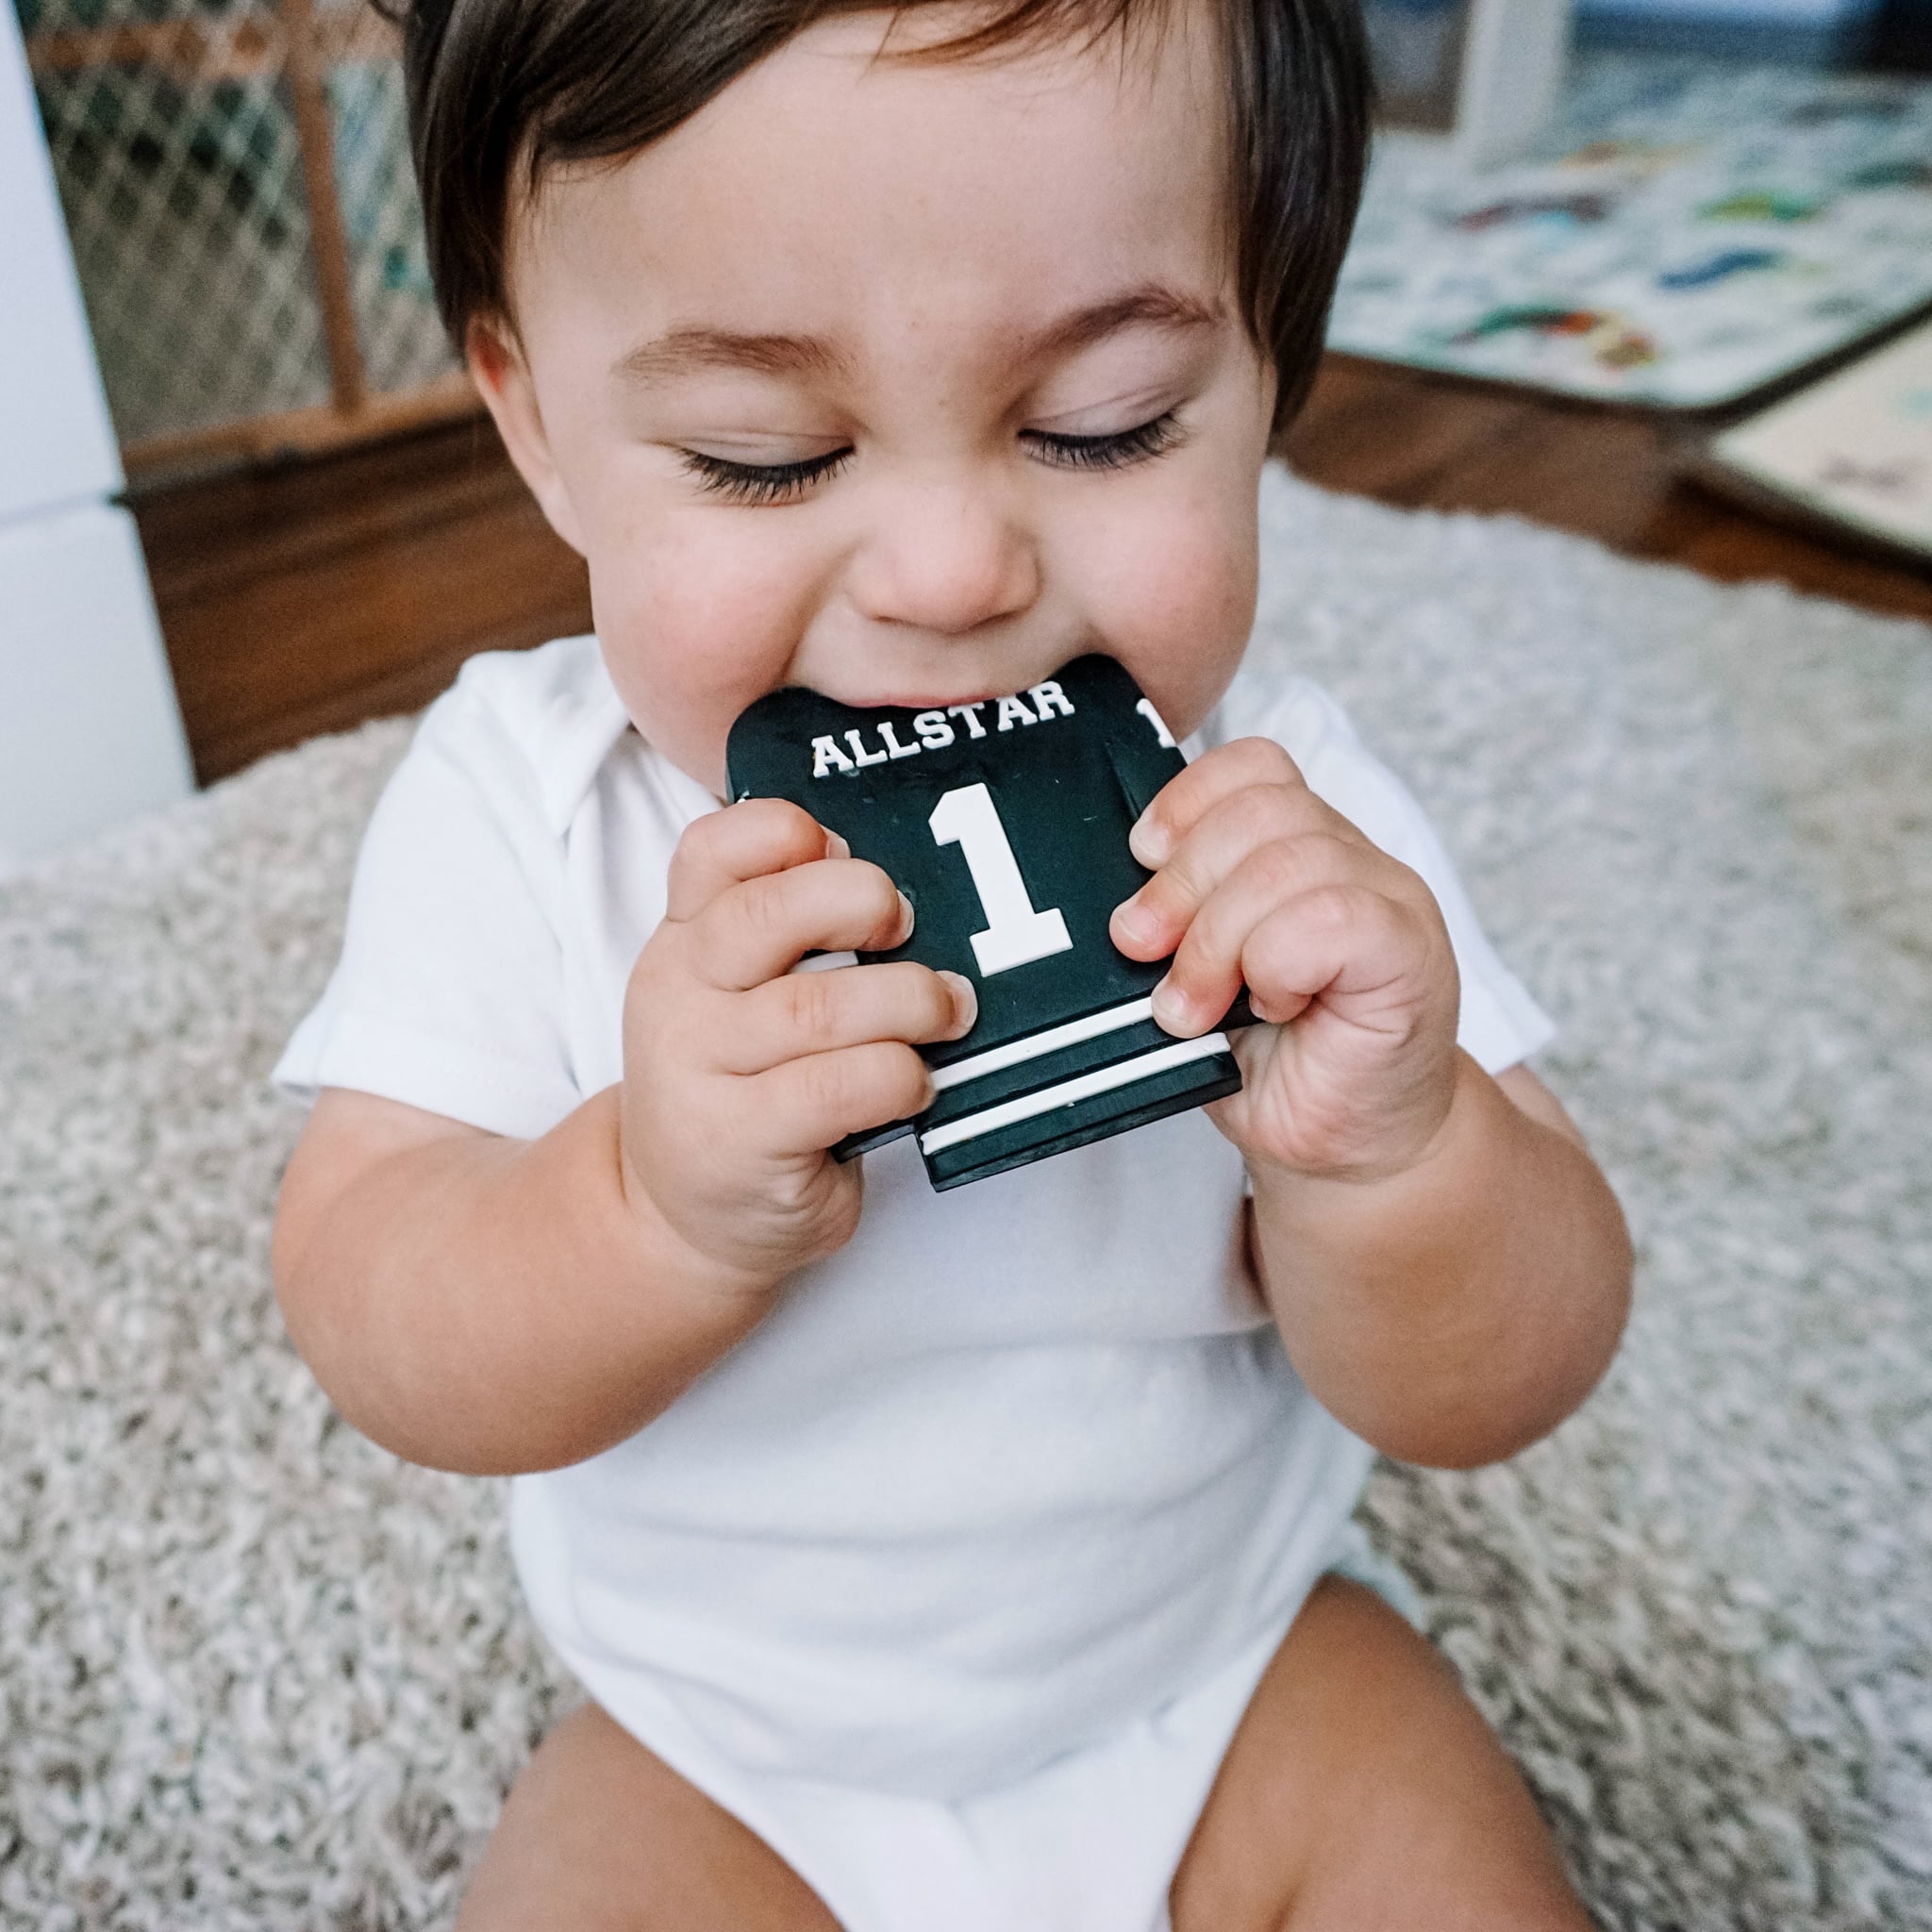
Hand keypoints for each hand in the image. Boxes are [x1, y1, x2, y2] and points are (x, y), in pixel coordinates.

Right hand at [621, 799, 975, 1288]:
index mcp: (683, 941)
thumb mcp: (738, 1000)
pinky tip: (916, 1083)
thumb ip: (790, 936)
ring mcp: (700, 1071)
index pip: (709, 852)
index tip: (842, 847)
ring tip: (947, 1010)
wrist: (680, 1221)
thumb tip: (896, 884)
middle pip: (763, 916)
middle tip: (908, 923)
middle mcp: (678, 995)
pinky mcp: (740, 1142)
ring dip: (907, 1000)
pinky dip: (897, 1077)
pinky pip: (839, 1088)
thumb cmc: (741, 1092)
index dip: (781, 831)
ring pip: (817, 1008)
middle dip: (858, 901)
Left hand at [1108, 738, 1460, 1182]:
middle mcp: (1351, 860)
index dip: (1186, 803)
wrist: (1351, 1149)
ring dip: (1218, 939)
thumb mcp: (1197, 983)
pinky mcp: (1412, 951)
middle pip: (1259, 808)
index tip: (1139, 862)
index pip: (1252, 767)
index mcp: (1299, 849)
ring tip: (1199, 1005)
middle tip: (1145, 954)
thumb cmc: (1274, 1066)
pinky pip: (1333, 916)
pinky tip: (1276, 1004)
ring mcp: (1391, 899)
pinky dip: (1278, 963)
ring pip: (1287, 860)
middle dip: (1181, 884)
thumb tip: (1116, 909)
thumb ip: (1170, 930)